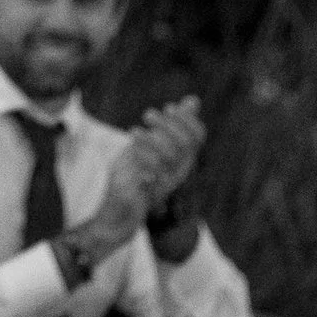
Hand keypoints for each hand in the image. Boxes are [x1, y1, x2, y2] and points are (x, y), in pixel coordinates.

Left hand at [101, 99, 205, 242]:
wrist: (118, 216)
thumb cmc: (135, 176)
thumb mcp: (150, 146)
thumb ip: (172, 124)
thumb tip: (192, 100)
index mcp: (182, 159)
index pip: (197, 137)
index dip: (187, 120)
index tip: (169, 108)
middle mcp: (179, 172)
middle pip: (185, 143)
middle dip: (168, 124)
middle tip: (147, 115)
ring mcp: (166, 184)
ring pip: (169, 156)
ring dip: (152, 139)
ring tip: (133, 131)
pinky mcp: (150, 194)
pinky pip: (152, 171)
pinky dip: (142, 157)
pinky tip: (130, 149)